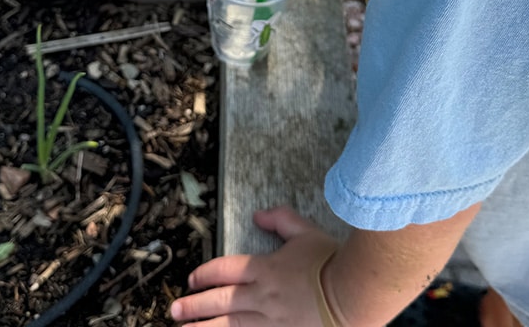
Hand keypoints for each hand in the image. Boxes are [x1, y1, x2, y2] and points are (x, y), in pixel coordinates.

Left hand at [170, 206, 340, 326]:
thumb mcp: (305, 231)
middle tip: (174, 310)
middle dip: (194, 306)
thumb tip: (258, 213)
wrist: (354, 294)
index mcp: (265, 268)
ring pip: (229, 326)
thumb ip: (280, 219)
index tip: (191, 280)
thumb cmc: (331, 262)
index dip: (205, 274)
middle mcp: (262, 297)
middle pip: (220, 301)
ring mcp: (271, 322)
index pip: (226, 269)